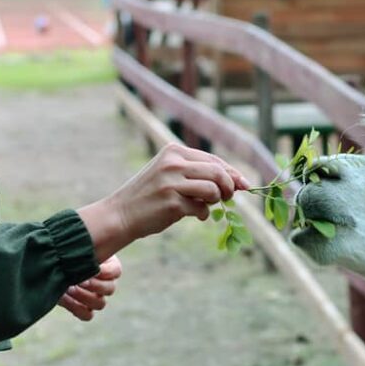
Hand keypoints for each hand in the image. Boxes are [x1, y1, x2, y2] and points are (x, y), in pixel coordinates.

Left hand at [58, 255, 121, 320]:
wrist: (54, 263)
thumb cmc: (69, 252)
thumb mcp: (78, 249)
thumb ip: (84, 252)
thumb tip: (87, 254)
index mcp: (109, 266)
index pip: (115, 272)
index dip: (105, 272)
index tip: (93, 267)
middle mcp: (105, 284)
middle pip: (110, 289)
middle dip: (94, 285)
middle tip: (79, 280)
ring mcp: (96, 298)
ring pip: (100, 304)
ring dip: (84, 297)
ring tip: (69, 289)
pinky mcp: (84, 309)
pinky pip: (87, 316)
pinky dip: (77, 309)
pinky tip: (64, 299)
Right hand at [77, 143, 249, 261]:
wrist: (120, 214)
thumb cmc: (150, 196)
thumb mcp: (169, 174)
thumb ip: (197, 173)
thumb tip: (235, 182)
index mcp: (173, 151)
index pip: (212, 159)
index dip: (231, 172)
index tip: (244, 184)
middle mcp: (173, 163)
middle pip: (217, 172)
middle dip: (229, 186)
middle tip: (228, 197)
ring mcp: (172, 182)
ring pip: (212, 190)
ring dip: (214, 201)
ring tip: (204, 205)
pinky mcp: (172, 202)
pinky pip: (201, 209)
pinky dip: (202, 214)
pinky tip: (192, 214)